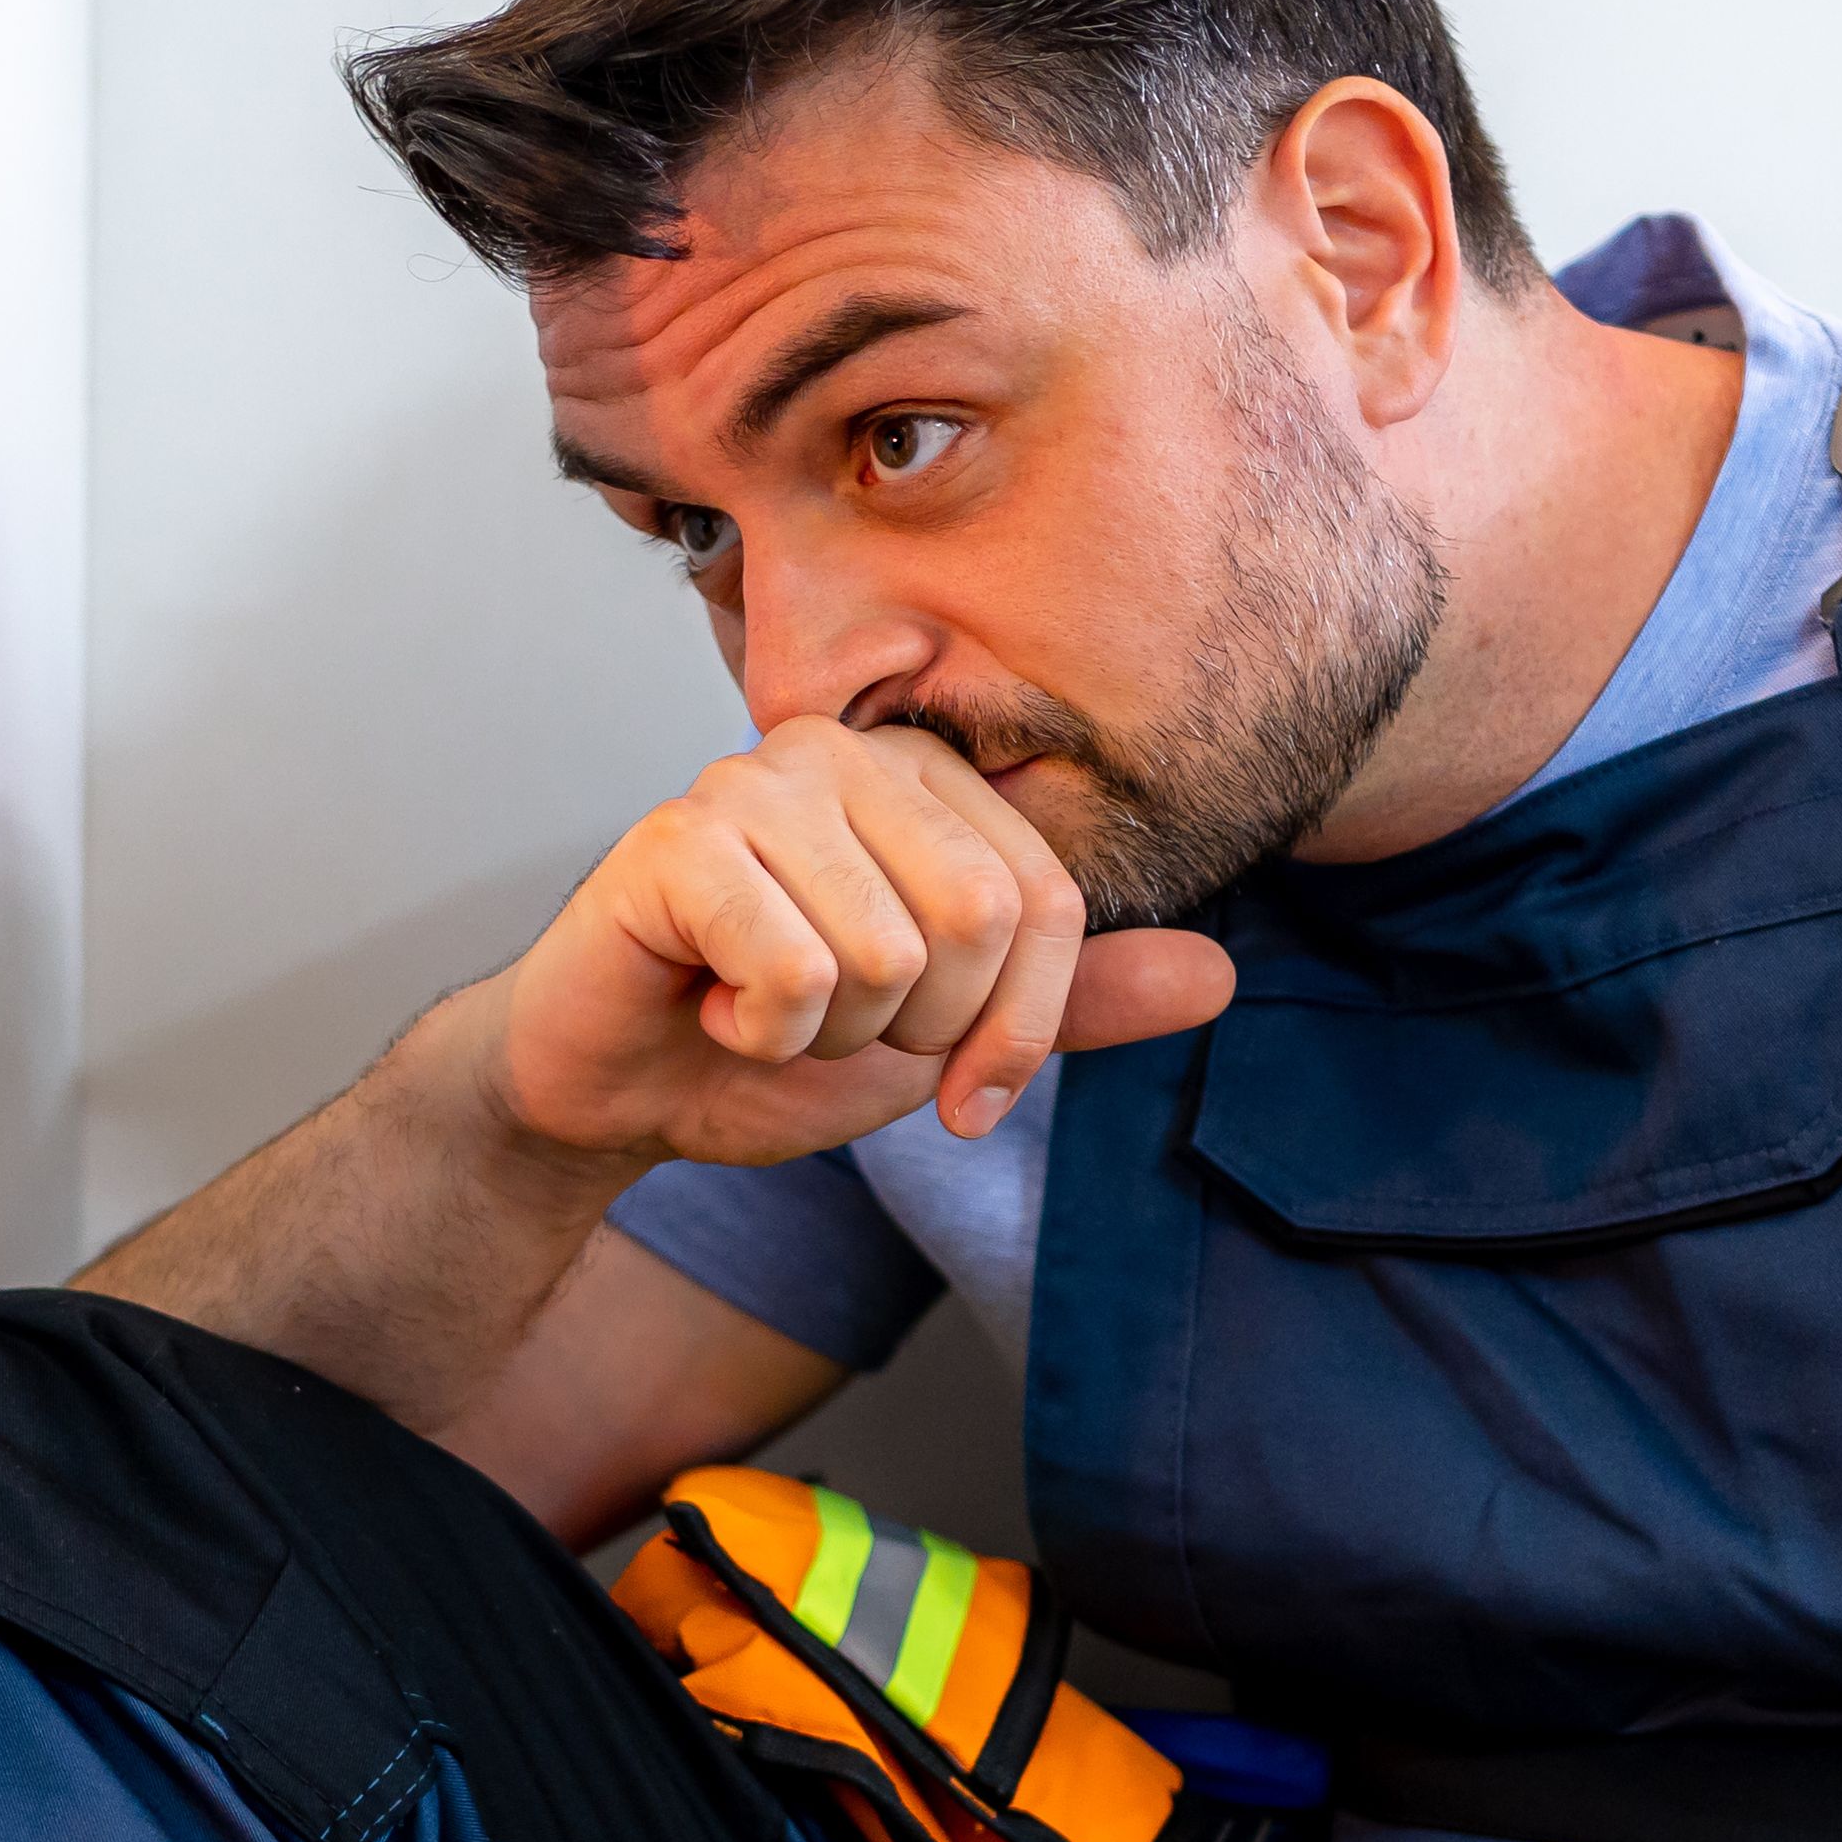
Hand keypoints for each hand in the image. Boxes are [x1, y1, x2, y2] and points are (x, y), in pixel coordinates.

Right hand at [478, 719, 1234, 1175]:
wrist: (622, 1085)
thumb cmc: (776, 1039)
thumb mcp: (947, 1035)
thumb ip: (1069, 1003)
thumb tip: (1218, 977)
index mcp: (924, 778)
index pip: (1047, 902)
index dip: (1015, 1029)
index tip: (958, 1087)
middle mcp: (844, 753)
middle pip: (977, 921)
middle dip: (913, 1030)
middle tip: (829, 1023)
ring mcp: (753, 783)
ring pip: (886, 954)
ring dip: (827, 1037)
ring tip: (766, 1006)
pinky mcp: (676, 840)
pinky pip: (795, 971)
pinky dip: (761, 1032)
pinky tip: (712, 1002)